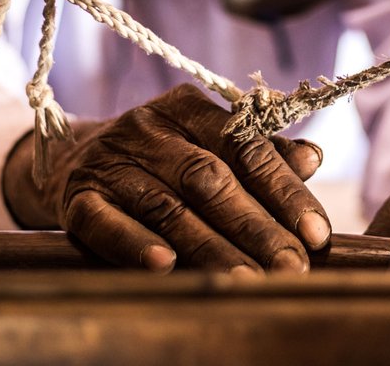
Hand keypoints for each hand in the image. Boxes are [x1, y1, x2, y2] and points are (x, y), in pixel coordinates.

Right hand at [2, 84, 330, 274]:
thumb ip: (260, 153)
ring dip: (210, 247)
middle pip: (210, 180)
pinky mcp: (78, 196)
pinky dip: (134, 243)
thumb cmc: (162, 157)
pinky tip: (164, 265)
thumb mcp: (208, 143)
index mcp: (189, 108)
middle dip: (256, 227)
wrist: (72, 159)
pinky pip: (106, 221)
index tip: (317, 234)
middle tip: (290, 267)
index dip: (285, 191)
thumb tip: (313, 157)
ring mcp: (111, 161)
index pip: (246, 148)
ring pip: (168, 206)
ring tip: (246, 280)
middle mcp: (149, 128)